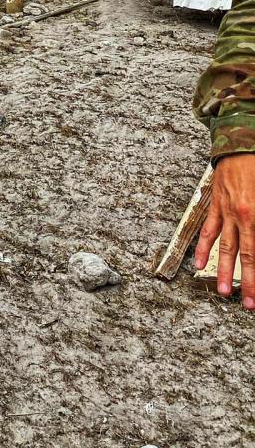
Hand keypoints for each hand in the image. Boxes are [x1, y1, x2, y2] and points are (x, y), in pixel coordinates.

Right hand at [195, 153, 254, 308]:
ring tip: (222, 290)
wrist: (242, 144)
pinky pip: (208, 229)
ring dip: (223, 270)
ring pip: (224, 247)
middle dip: (247, 282)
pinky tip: (199, 261)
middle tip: (248, 303)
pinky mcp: (216, 205)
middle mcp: (241, 217)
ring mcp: (226, 212)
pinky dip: (203, 247)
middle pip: (244, 256)